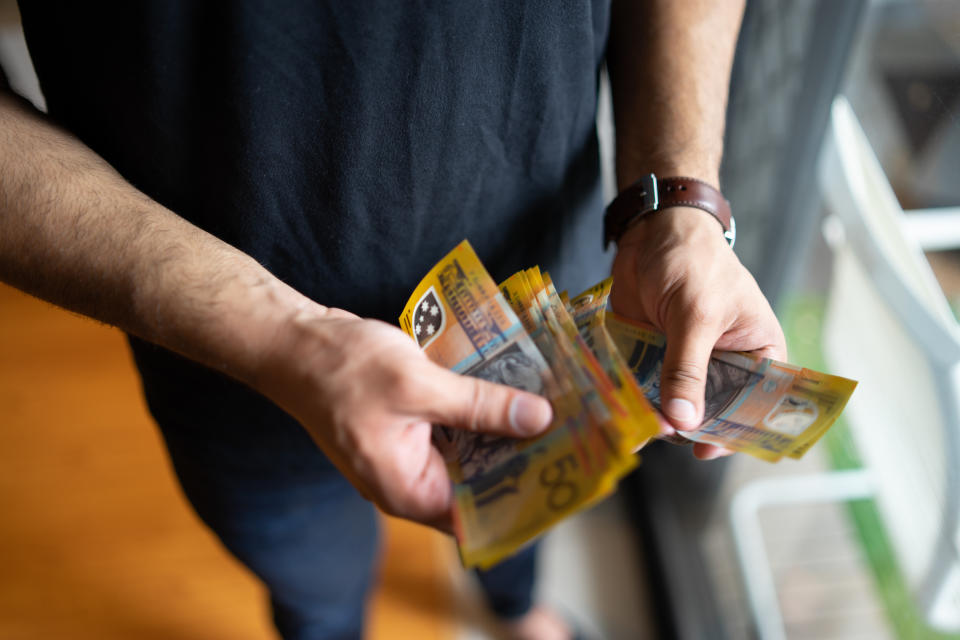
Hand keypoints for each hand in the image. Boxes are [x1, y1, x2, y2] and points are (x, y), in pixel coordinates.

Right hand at [253, 306, 553, 529]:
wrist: (292, 343)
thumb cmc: (344, 370)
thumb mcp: (420, 385)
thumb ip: (480, 406)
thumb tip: (538, 419)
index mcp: (408, 490)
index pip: (478, 514)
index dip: (521, 495)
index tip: (561, 470)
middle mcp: (407, 483)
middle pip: (476, 484)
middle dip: (518, 458)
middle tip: (566, 432)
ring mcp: (404, 457)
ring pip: (465, 455)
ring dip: (498, 433)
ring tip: (547, 409)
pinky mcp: (404, 431)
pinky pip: (449, 432)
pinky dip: (474, 415)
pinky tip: (505, 391)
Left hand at [610, 206, 786, 458]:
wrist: (653, 230)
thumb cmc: (693, 261)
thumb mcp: (696, 315)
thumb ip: (687, 367)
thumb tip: (684, 421)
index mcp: (756, 355)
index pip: (755, 406)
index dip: (733, 431)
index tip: (705, 450)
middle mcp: (722, 365)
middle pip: (708, 412)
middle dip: (684, 427)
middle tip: (658, 436)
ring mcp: (683, 364)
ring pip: (671, 405)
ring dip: (651, 418)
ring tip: (630, 430)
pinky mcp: (649, 357)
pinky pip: (641, 388)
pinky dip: (628, 400)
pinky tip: (612, 413)